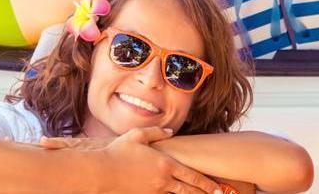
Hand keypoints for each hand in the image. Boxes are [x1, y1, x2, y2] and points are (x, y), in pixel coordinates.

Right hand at [52, 127, 220, 193]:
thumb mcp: (138, 135)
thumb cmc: (118, 151)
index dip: (205, 183)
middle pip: (188, 190)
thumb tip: (170, 130)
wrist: (101, 171)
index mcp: (164, 164)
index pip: (191, 176)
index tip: (216, 188)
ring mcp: (153, 191)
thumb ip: (157, 132)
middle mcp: (162, 180)